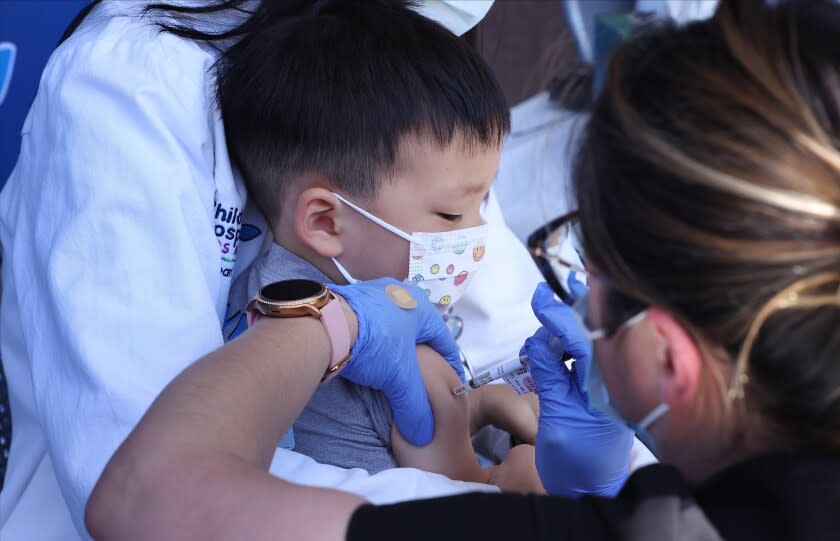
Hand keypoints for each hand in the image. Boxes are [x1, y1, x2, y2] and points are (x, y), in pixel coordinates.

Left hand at [331, 278, 461, 445]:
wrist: (325, 326)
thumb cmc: (374, 344)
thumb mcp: (400, 380)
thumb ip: (415, 406)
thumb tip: (422, 433)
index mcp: (422, 307)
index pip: (445, 341)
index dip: (450, 365)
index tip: (451, 382)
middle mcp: (401, 293)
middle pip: (419, 332)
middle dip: (422, 356)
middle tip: (422, 378)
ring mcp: (374, 293)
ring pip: (394, 326)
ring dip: (396, 347)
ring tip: (394, 369)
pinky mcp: (351, 298)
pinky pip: (372, 323)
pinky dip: (375, 340)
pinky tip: (369, 356)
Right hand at [522, 282, 633, 497]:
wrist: (592, 491)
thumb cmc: (577, 462)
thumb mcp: (558, 418)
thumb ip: (550, 378)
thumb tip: (538, 341)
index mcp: (611, 388)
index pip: (587, 341)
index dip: (561, 317)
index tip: (540, 297)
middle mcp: (617, 381)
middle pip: (595, 332)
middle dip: (569, 312)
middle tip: (544, 297)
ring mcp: (613, 384)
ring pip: (590, 341)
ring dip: (564, 329)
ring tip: (540, 330)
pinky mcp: (605, 388)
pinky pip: (587, 356)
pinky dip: (566, 346)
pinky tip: (548, 346)